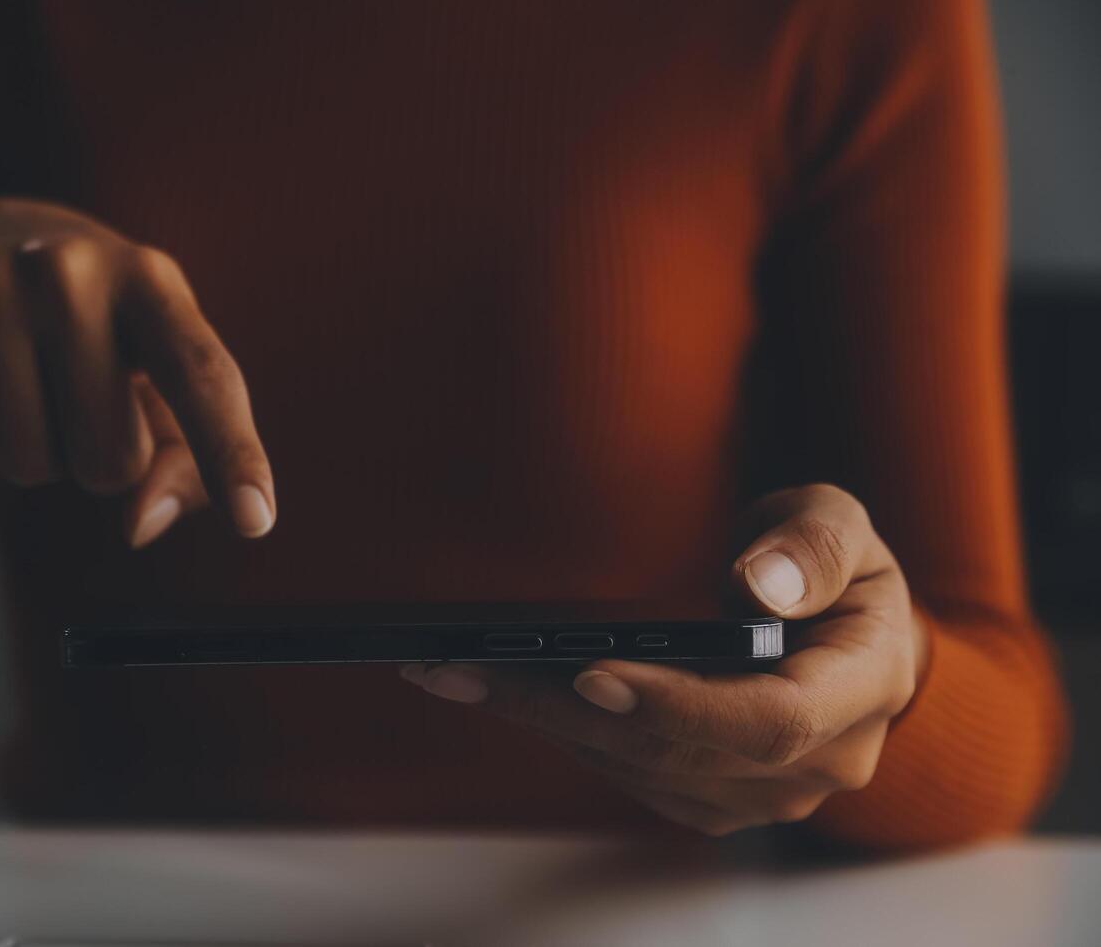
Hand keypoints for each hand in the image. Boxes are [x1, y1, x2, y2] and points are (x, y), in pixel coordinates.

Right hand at [0, 197, 273, 545]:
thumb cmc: (82, 336)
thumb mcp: (148, 382)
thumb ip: (180, 461)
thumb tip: (140, 525)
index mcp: (152, 280)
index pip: (202, 376)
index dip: (231, 453)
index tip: (256, 521)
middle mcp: (71, 267)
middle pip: (109, 458)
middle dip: (92, 458)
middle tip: (66, 396)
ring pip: (26, 458)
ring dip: (23, 446)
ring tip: (10, 378)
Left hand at [400, 484, 929, 835]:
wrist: (845, 633)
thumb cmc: (835, 568)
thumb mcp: (839, 522)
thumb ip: (813, 544)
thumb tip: (760, 585)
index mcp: (861, 687)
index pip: (769, 721)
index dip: (678, 703)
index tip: (591, 671)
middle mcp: (817, 761)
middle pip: (677, 751)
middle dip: (565, 708)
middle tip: (470, 665)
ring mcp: (762, 790)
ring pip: (640, 769)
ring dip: (543, 721)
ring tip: (456, 670)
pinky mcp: (712, 794)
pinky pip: (629, 772)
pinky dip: (562, 730)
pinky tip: (502, 688)